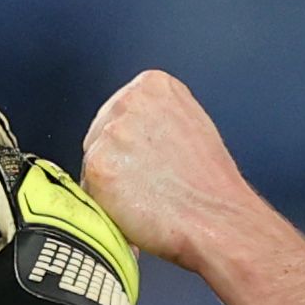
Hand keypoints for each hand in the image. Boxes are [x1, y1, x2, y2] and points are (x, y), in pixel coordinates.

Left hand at [81, 71, 263, 270]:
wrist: (218, 219)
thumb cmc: (210, 184)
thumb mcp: (189, 126)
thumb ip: (154, 120)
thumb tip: (129, 137)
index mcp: (153, 84)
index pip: (117, 113)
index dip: (129, 148)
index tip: (146, 164)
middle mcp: (128, 100)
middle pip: (99, 136)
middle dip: (116, 164)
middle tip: (148, 186)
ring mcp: (111, 132)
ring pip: (91, 163)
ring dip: (109, 187)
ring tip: (147, 199)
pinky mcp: (98, 164)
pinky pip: (87, 190)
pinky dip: (105, 207)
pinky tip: (135, 211)